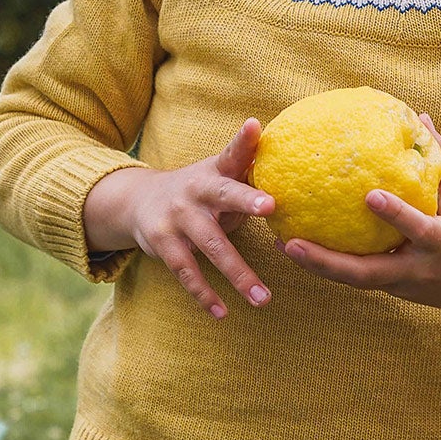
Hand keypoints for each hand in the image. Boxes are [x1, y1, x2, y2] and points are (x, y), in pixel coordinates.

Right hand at [82, 120, 274, 319]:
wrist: (138, 201)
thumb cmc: (200, 192)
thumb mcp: (219, 177)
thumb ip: (250, 172)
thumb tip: (302, 166)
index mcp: (214, 172)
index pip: (232, 153)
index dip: (244, 141)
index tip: (255, 126)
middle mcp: (196, 191)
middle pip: (223, 195)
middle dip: (245, 200)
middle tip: (270, 208)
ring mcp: (178, 218)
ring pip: (211, 246)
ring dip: (238, 274)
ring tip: (264, 299)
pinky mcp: (164, 244)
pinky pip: (187, 273)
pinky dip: (205, 294)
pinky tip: (223, 312)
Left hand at [280, 117, 440, 318]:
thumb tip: (419, 117)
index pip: (417, 229)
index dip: (395, 214)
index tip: (369, 195)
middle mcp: (419, 270)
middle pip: (365, 274)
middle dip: (326, 262)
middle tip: (289, 242)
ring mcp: (405, 286)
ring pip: (355, 281)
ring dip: (319, 266)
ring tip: (283, 243)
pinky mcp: (396, 291)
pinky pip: (360, 277)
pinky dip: (332, 265)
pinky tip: (303, 246)